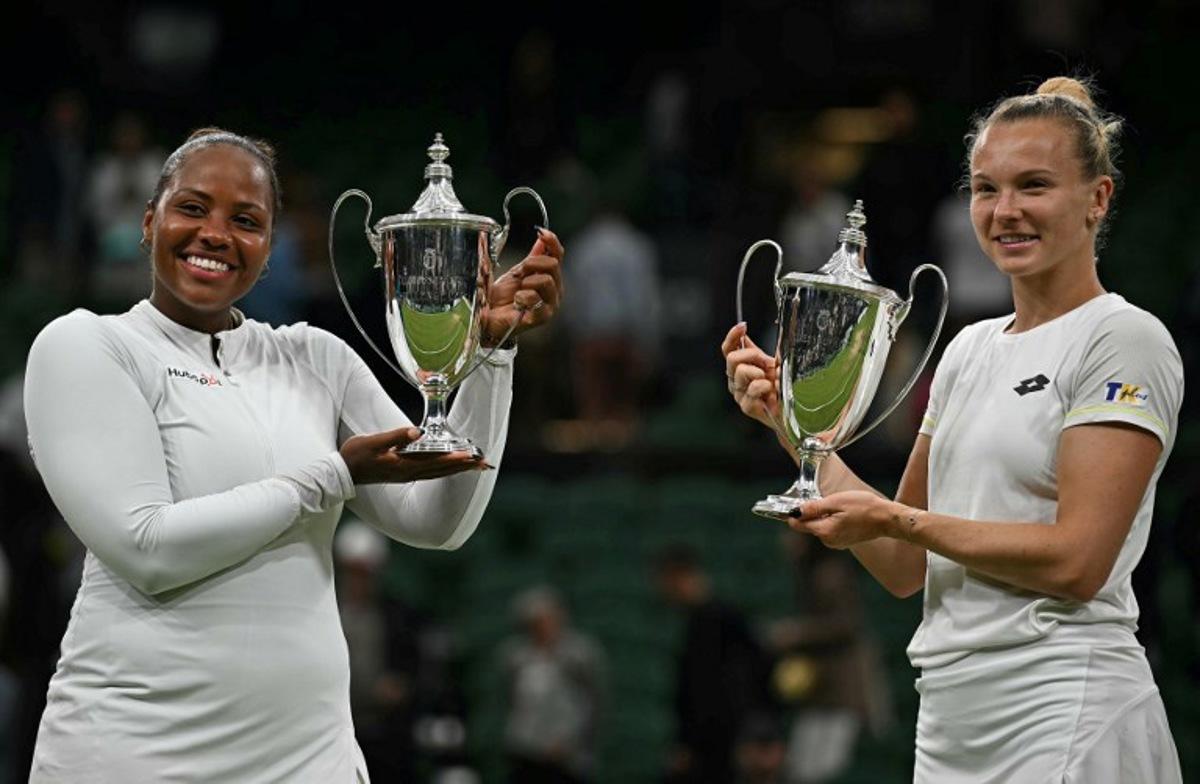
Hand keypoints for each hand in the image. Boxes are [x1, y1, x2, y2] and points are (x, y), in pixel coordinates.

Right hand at [339, 427, 488, 484]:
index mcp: (404, 465)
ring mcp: (407, 475)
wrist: (342, 473)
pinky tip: (450, 468)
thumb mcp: (373, 442)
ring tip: (475, 467)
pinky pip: (430, 473)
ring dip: (457, 470)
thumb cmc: (356, 456)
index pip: (436, 461)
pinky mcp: (403, 475)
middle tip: (484, 464)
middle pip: (442, 470)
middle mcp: (409, 473)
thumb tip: (416, 431)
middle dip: (464, 466)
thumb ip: (395, 436)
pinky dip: (444, 470)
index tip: (472, 456)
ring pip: (438, 473)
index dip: (455, 459)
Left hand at [483, 228, 563, 345]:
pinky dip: (523, 297)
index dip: (551, 242)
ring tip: (517, 290)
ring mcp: (551, 305)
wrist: (488, 316)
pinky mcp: (542, 318)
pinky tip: (517, 302)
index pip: (558, 255)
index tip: (540, 233)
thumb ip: (533, 256)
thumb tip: (542, 236)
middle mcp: (555, 291)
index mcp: (551, 277)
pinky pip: (537, 299)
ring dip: (527, 282)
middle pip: (553, 265)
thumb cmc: (502, 296)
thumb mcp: (518, 271)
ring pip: (547, 281)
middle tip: (518, 273)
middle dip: (531, 264)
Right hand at [721, 322, 780, 428]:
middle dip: (750, 355)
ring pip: (740, 372)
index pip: (728, 349)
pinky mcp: (747, 406)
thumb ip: (762, 351)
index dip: (733, 336)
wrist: (791, 410)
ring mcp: (740, 394)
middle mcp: (736, 380)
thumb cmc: (781, 387)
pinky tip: (771, 390)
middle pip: (732, 358)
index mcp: (740, 367)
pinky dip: (764, 386)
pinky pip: (752, 389)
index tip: (743, 326)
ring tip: (770, 379)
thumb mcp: (773, 363)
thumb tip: (753, 333)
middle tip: (765, 362)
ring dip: (758, 371)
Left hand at [787, 491, 893, 548]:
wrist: (887, 519)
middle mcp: (828, 541)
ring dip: (823, 517)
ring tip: (840, 507)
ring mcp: (836, 543)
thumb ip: (814, 507)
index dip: (795, 512)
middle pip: (809, 525)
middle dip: (812, 513)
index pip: (798, 524)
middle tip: (827, 501)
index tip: (799, 502)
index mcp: (824, 531)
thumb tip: (795, 511)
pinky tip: (845, 515)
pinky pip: (830, 530)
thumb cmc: (864, 507)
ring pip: (820, 527)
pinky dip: (832, 521)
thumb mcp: (836, 501)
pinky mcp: (843, 542)